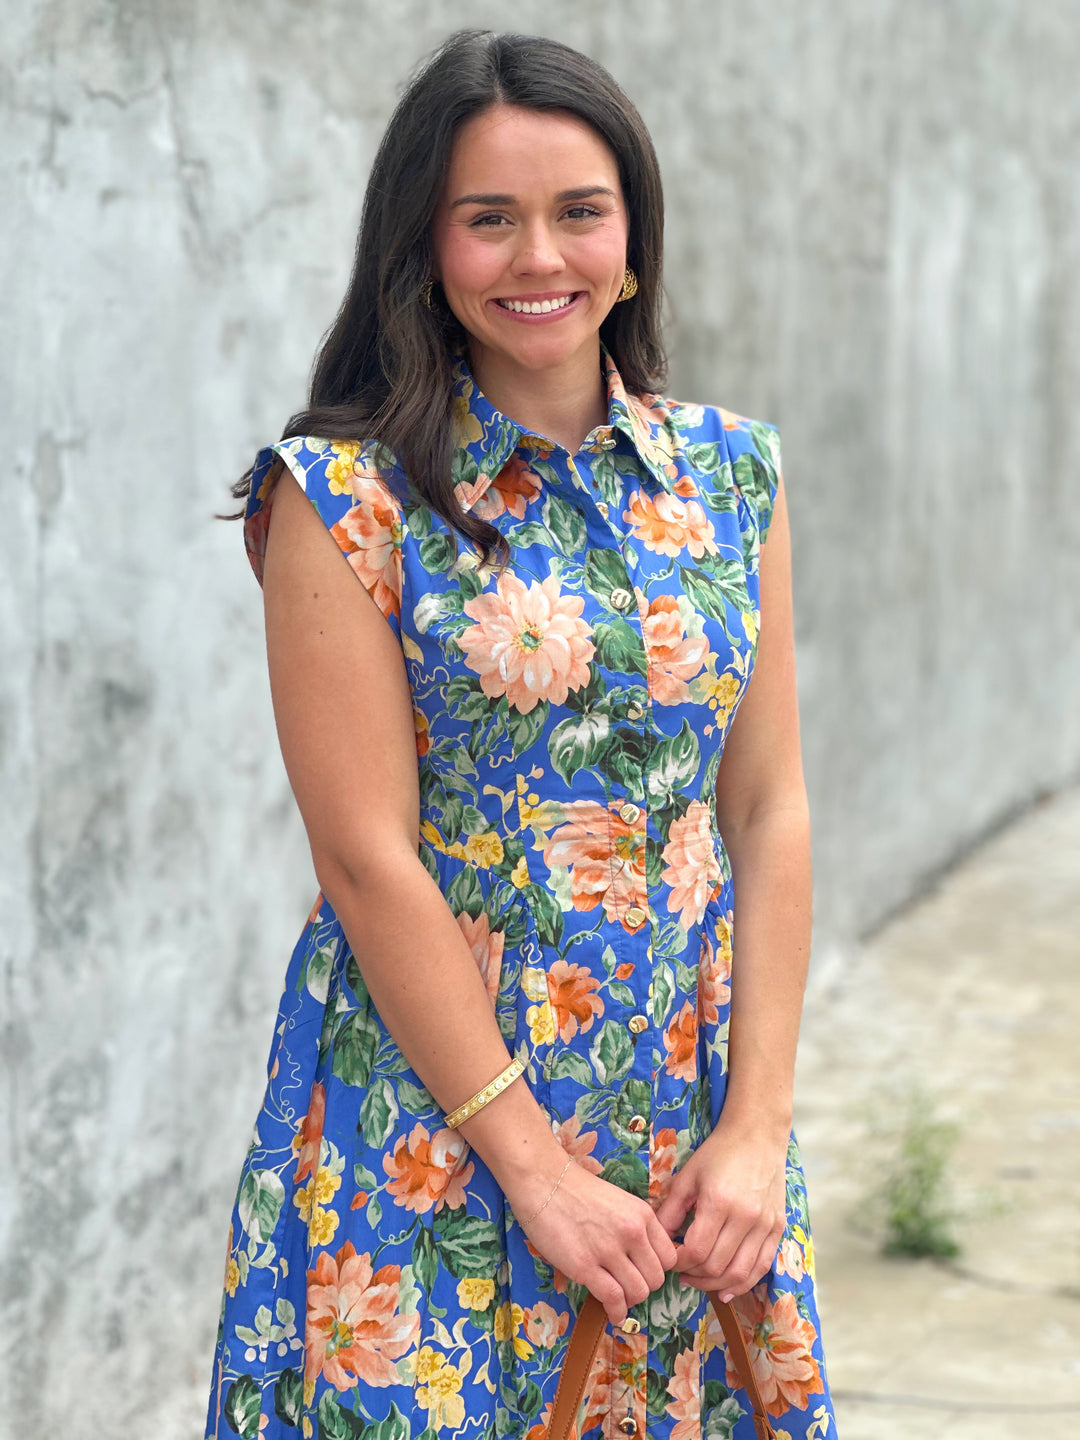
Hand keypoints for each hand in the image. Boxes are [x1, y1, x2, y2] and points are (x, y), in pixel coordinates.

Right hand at [508, 1154, 678, 1326]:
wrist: (544, 1181)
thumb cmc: (577, 1190)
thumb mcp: (619, 1201)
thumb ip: (635, 1226)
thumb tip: (642, 1258)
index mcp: (642, 1214)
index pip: (668, 1257)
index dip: (656, 1269)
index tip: (643, 1272)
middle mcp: (632, 1232)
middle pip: (656, 1278)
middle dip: (644, 1287)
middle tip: (628, 1285)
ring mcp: (609, 1250)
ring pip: (638, 1292)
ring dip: (629, 1300)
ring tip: (618, 1297)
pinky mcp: (585, 1266)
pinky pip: (613, 1298)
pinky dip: (616, 1311)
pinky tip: (612, 1312)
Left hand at [652, 1113, 787, 1301]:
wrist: (758, 1136)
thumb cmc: (719, 1153)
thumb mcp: (688, 1176)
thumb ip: (670, 1210)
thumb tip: (656, 1240)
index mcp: (719, 1202)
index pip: (695, 1250)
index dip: (678, 1261)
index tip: (669, 1259)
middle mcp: (746, 1217)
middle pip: (716, 1266)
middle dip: (694, 1275)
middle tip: (680, 1272)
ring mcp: (765, 1225)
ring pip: (740, 1274)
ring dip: (715, 1284)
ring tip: (699, 1279)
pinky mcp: (778, 1228)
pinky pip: (761, 1267)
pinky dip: (743, 1284)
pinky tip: (726, 1288)